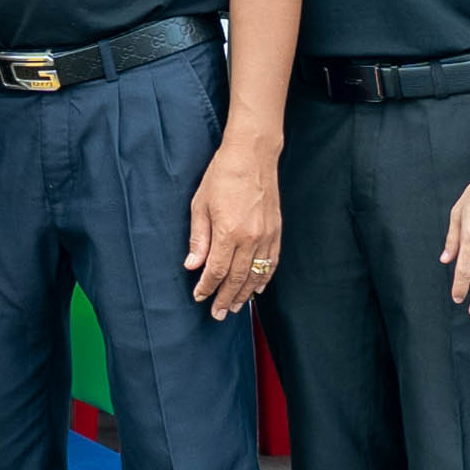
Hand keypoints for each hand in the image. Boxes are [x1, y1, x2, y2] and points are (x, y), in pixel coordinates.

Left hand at [183, 136, 280, 320]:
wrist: (252, 156)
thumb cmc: (221, 176)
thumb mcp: (200, 205)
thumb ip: (198, 239)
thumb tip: (192, 266)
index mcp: (228, 232)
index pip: (216, 270)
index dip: (207, 287)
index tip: (199, 297)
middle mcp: (250, 238)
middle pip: (237, 278)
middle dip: (226, 298)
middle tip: (218, 314)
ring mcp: (267, 235)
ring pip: (256, 274)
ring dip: (245, 293)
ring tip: (236, 307)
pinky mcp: (276, 230)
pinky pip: (272, 262)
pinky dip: (265, 278)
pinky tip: (257, 288)